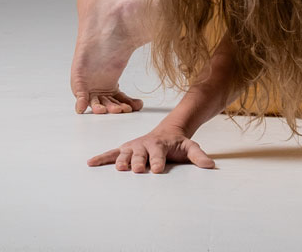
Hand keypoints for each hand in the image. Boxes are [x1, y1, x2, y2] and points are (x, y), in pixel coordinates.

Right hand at [88, 128, 215, 172]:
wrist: (167, 131)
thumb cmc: (177, 144)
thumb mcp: (190, 147)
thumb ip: (199, 156)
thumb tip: (210, 165)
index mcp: (160, 145)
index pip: (158, 154)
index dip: (158, 161)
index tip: (157, 170)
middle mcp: (145, 145)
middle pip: (140, 154)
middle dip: (138, 161)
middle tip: (137, 169)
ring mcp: (133, 147)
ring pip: (125, 153)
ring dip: (121, 161)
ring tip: (119, 169)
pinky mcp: (125, 149)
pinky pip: (111, 154)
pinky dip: (101, 158)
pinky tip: (90, 163)